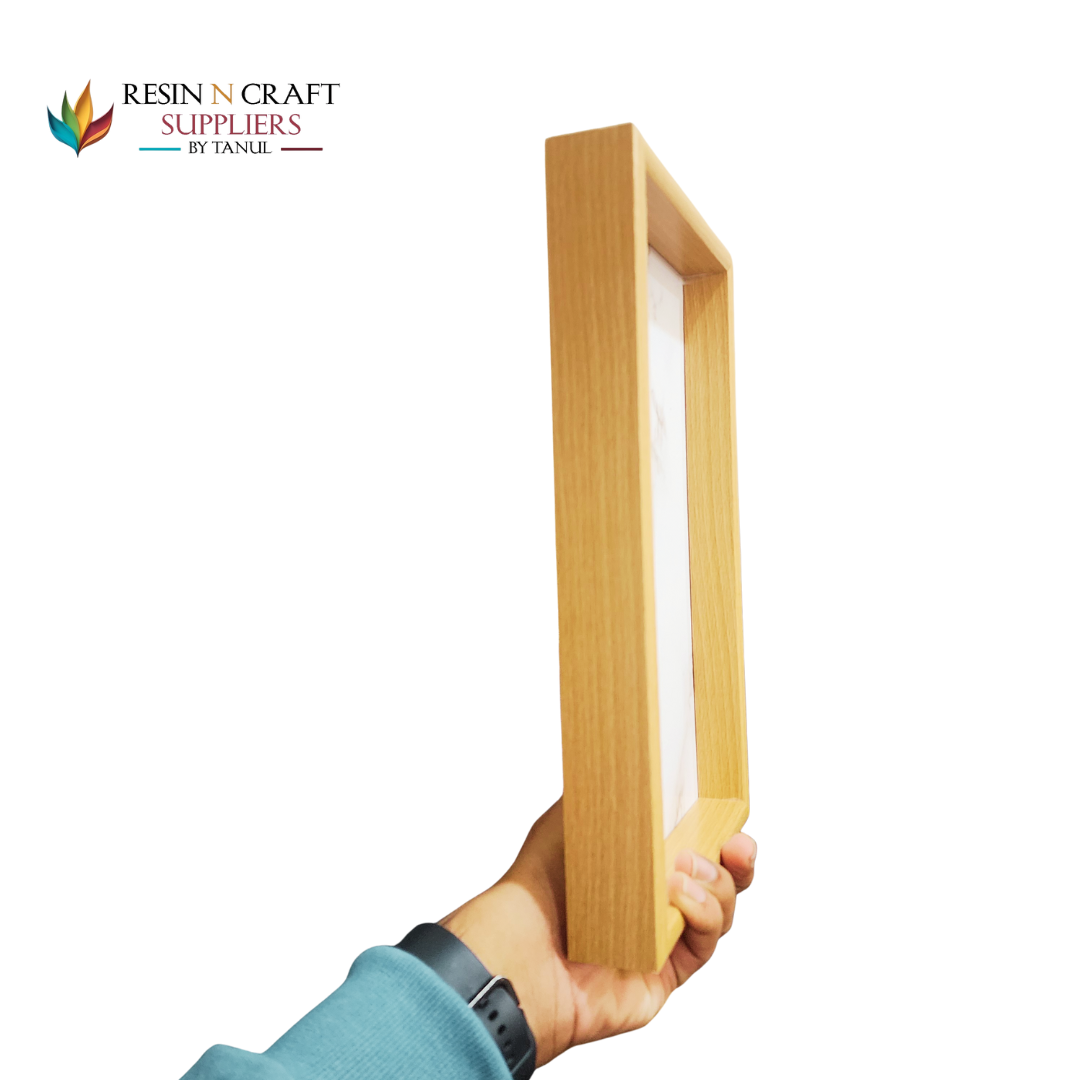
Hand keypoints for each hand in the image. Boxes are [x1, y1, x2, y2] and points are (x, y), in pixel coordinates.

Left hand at [440, 799, 756, 1066]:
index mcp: (640, 861)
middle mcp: (655, 900)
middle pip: (722, 879)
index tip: (734, 815)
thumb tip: (636, 751)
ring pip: (720, 911)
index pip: (696, 841)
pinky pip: (703, 945)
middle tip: (737, 844)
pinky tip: (680, 898)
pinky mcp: (665, 974)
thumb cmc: (537, 881)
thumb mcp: (572, 816)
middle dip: (739, 861)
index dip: (722, 827)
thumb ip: (612, 790)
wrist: (522, 947)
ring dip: (715, 886)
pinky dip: (702, 917)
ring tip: (682, 872)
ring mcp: (662, 938)